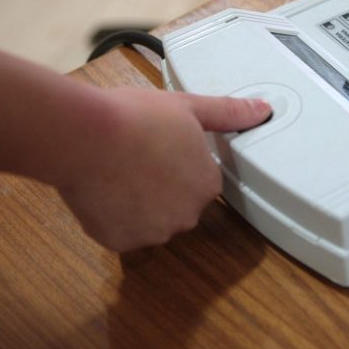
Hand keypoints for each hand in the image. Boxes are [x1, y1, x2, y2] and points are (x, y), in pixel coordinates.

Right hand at [56, 87, 271, 251]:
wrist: (86, 138)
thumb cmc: (136, 119)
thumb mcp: (188, 107)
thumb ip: (228, 113)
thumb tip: (262, 110)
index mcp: (207, 185)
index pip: (200, 180)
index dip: (178, 162)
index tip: (159, 146)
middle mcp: (186, 216)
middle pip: (176, 204)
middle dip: (159, 186)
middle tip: (136, 157)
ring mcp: (152, 233)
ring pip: (147, 220)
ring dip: (136, 203)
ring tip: (116, 170)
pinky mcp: (119, 242)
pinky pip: (119, 231)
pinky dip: (111, 216)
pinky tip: (102, 189)